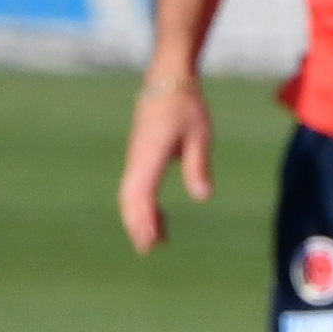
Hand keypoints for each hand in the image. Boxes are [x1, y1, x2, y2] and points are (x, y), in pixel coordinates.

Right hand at [117, 67, 214, 252]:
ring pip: (131, 196)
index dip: (144, 220)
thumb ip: (198, 166)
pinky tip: (160, 217)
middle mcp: (137, 160)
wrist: (168, 81)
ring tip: (158, 240)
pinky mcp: (140, 158)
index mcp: (149, 155)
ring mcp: (136, 159)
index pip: (141, 194)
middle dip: (137, 226)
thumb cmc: (186, 106)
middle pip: (130, 200)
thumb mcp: (200, 135)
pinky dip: (144, 206)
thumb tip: (202, 198)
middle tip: (149, 250)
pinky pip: (137, 187)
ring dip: (140, 218)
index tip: (151, 241)